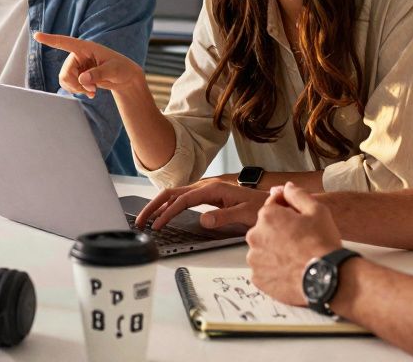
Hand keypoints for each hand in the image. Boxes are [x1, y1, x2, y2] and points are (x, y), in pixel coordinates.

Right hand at [33, 32, 144, 97]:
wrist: (124, 78)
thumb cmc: (121, 69)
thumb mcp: (113, 70)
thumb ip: (98, 74)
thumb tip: (82, 79)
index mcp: (86, 47)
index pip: (65, 42)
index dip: (50, 39)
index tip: (36, 35)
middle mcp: (78, 55)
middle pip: (65, 72)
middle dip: (76, 84)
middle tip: (91, 90)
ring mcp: (76, 66)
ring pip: (64, 80)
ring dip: (77, 89)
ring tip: (92, 91)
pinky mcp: (77, 75)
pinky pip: (69, 85)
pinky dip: (78, 91)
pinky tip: (91, 92)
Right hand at [135, 179, 266, 230]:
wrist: (272, 202)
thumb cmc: (261, 208)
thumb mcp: (245, 214)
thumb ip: (224, 217)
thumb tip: (203, 220)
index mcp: (212, 190)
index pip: (182, 200)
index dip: (167, 213)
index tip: (157, 226)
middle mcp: (206, 187)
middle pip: (172, 193)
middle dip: (154, 206)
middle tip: (140, 221)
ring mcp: (205, 191)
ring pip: (175, 194)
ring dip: (158, 205)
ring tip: (146, 219)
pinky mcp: (206, 197)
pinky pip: (182, 199)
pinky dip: (168, 206)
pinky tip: (163, 214)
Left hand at [246, 183, 343, 305]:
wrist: (327, 279)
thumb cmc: (322, 244)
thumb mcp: (317, 210)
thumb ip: (297, 194)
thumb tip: (286, 187)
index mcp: (267, 216)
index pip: (273, 205)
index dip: (287, 210)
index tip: (299, 220)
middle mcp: (255, 235)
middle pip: (266, 228)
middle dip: (280, 231)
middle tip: (300, 240)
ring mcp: (255, 259)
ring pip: (264, 249)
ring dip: (275, 250)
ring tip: (296, 257)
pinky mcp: (258, 278)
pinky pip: (264, 269)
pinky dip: (274, 269)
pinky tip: (290, 269)